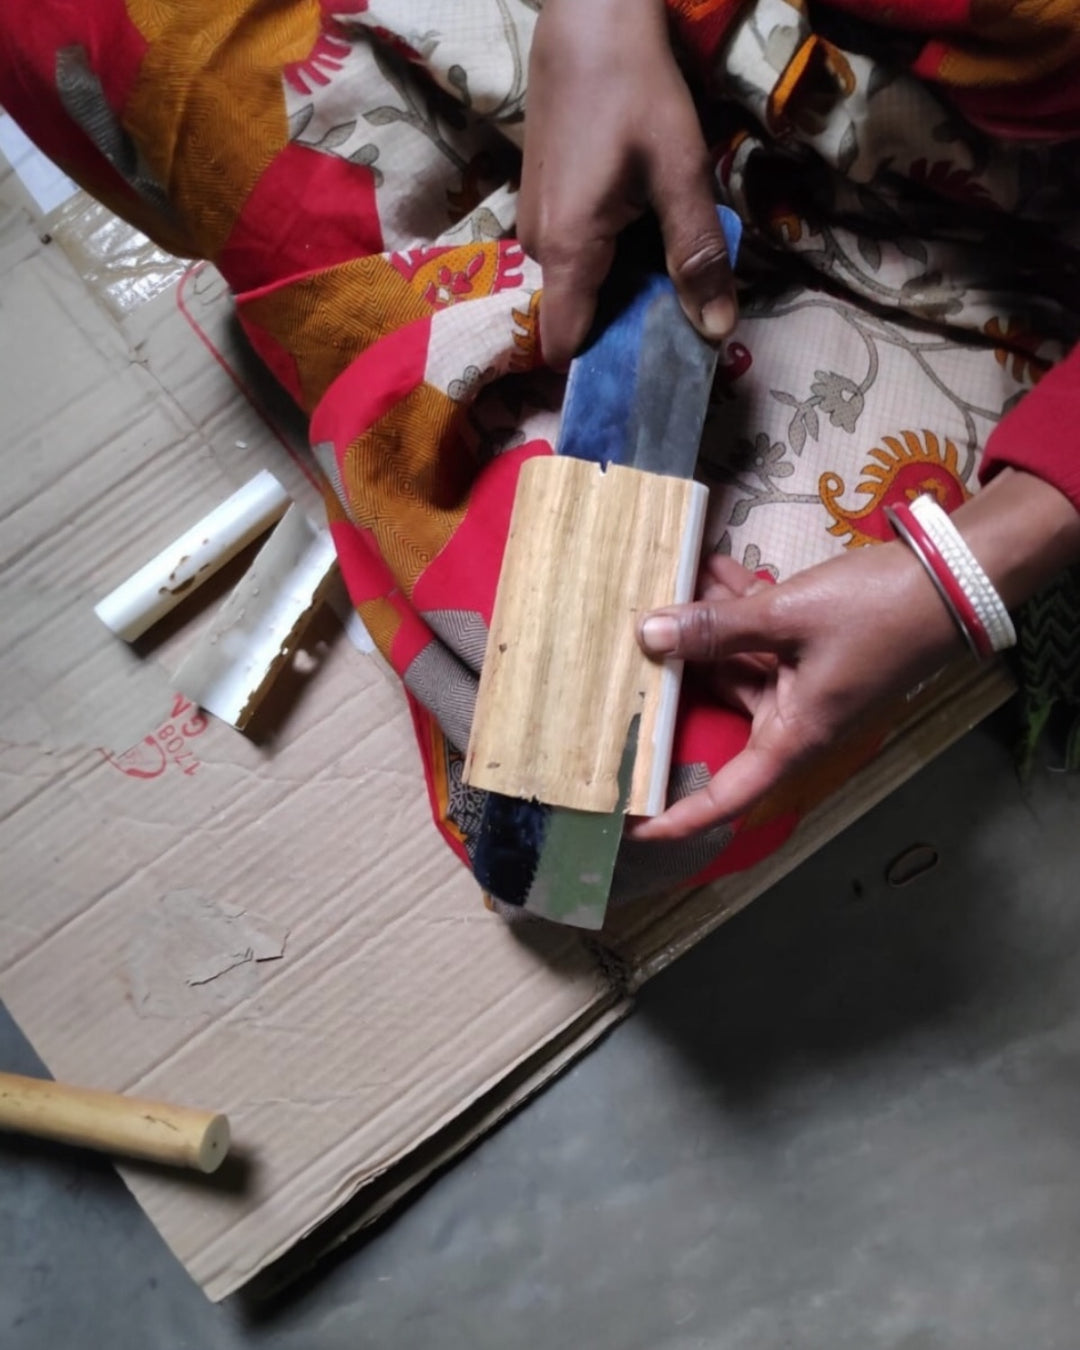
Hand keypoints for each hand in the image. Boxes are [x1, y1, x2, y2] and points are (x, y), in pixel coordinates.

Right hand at [519, 0, 735, 369]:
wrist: (588, 17)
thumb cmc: (635, 91)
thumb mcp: (680, 174)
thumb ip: (696, 255)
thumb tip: (716, 332)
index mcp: (568, 250)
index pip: (566, 345)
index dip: (602, 367)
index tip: (647, 371)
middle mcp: (539, 247)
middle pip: (577, 317)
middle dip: (624, 325)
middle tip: (679, 312)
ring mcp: (534, 222)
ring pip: (577, 285)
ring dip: (620, 287)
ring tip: (667, 266)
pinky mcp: (540, 200)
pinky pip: (574, 255)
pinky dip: (608, 258)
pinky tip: (642, 228)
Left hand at [632, 546, 964, 840]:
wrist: (953, 578)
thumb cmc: (877, 612)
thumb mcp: (786, 616)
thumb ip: (716, 627)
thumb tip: (650, 634)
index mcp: (793, 736)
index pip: (726, 796)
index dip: (679, 817)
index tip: (634, 826)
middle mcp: (794, 718)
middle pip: (721, 704)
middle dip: (682, 666)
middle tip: (636, 633)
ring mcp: (804, 683)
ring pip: (737, 660)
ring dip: (711, 621)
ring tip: (678, 577)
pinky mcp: (812, 650)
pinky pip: (762, 636)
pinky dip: (740, 608)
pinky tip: (716, 568)